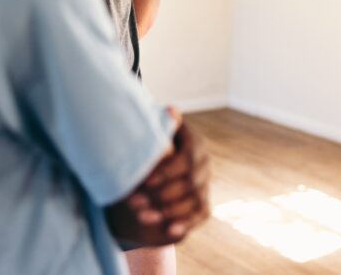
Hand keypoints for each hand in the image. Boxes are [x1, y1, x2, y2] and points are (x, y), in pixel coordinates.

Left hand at [106, 111, 210, 246]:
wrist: (153, 170)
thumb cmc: (149, 148)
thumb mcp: (153, 135)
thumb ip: (161, 126)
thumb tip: (171, 109)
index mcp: (194, 143)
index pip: (187, 160)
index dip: (167, 172)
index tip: (146, 182)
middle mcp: (204, 163)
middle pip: (191, 183)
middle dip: (162, 195)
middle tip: (135, 202)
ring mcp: (206, 184)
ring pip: (195, 200)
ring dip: (169, 211)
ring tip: (143, 216)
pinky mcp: (204, 203)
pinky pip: (200, 214)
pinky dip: (185, 223)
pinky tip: (169, 230)